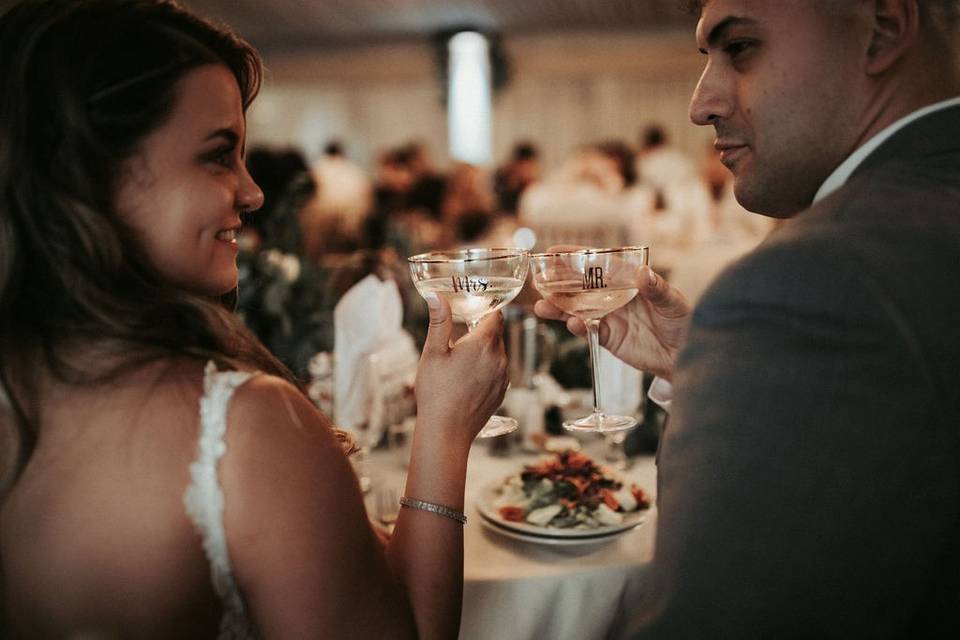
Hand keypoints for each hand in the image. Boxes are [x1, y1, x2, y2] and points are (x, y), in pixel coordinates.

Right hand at [414, 294, 508, 447]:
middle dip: (481, 332)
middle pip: (496, 335)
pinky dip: (486, 369)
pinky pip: (497, 372)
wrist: (446, 431)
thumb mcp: (433, 353)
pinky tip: (466, 379)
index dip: (485, 310)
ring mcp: (503, 377)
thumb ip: (439, 322)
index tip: (473, 309)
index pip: (496, 316)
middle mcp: (500, 358)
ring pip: (497, 354)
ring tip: (460, 361)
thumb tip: (436, 295)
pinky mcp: (501, 392)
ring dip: (484, 352)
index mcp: (484, 344)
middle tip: (460, 336)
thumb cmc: (436, 392)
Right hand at [535, 260, 689, 380]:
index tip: (555, 251)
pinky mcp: (608, 337)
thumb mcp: (674, 302)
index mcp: (627, 281)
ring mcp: (608, 317)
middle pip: (580, 286)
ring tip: (542, 306)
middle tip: (538, 280)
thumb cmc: (683, 322)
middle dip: (558, 283)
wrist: (684, 356)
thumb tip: (643, 273)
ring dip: (559, 307)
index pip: (598, 265)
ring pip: (577, 309)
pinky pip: (588, 331)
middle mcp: (613, 296)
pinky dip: (578, 327)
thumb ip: (657, 288)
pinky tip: (572, 324)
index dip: (576, 257)